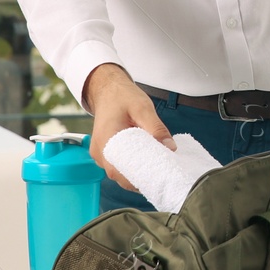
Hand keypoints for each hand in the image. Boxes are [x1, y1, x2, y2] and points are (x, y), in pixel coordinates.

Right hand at [84, 63, 174, 189]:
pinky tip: (146, 165)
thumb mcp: (143, 108)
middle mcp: (99, 150)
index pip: (119, 170)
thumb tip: (170, 147)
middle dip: (139, 179)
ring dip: (135, 174)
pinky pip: (117, 166)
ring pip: (118, 172)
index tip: (156, 180)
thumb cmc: (123, 97)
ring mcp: (100, 153)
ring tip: (156, 172)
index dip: (137, 179)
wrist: (108, 89)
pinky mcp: (104, 152)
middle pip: (119, 175)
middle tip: (161, 177)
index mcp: (105, 139)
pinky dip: (130, 168)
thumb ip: (156, 127)